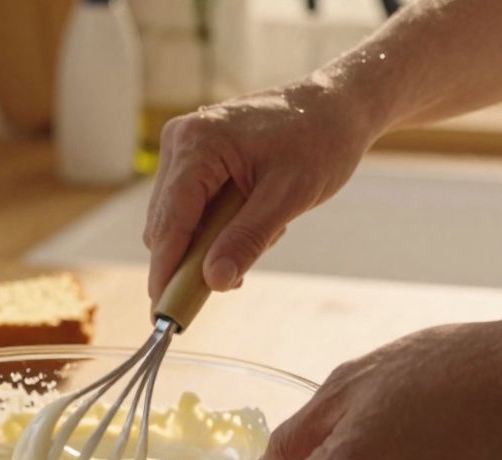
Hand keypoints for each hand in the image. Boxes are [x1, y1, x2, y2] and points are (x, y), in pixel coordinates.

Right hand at [144, 78, 378, 300]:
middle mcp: (181, 141)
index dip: (166, 270)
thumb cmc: (320, 140)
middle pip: (166, 224)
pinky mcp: (195, 156)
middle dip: (193, 259)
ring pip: (177, 219)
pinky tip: (253, 218)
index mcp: (198, 144)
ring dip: (209, 242)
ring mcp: (185, 147)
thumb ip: (247, 239)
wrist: (338, 105)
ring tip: (263, 232)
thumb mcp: (289, 197)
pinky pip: (191, 206)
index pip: (170, 221)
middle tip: (233, 280)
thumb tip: (214, 282)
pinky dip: (216, 226)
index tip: (163, 313)